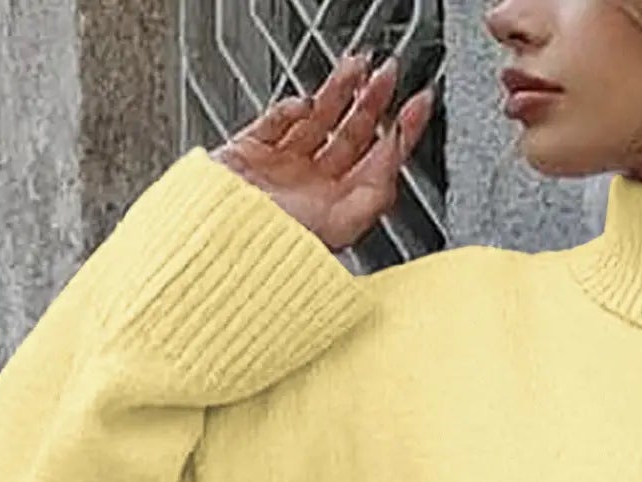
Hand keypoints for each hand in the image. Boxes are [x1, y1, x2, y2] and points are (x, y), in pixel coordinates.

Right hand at [209, 49, 433, 253]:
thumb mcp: (343, 226)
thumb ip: (376, 191)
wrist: (222, 248)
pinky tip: (303, 104)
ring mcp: (282, 169)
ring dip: (339, 92)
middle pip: (351, 134)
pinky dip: (290, 108)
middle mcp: (314, 187)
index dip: (402, 131)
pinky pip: (274, 121)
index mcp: (339, 208)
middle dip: (371, 102)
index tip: (419, 103)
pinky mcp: (250, 154)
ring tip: (356, 68)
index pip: (379, 161)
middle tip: (387, 75)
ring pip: (317, 120)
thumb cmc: (278, 252)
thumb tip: (396, 155)